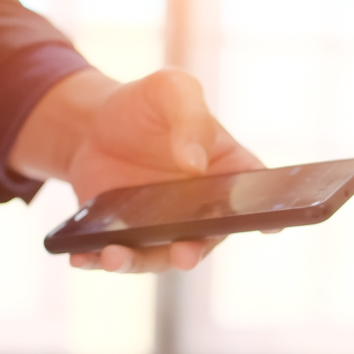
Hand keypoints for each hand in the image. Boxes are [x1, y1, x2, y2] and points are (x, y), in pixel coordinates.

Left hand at [9, 67, 263, 273]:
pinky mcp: (127, 240)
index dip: (270, 214)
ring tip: (114, 257)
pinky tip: (81, 257)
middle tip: (184, 254)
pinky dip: (99, 261)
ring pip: (158, 257)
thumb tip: (193, 163)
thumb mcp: (171, 91)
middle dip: (193, 251)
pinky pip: (117, 257)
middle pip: (205, 239)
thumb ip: (189, 117)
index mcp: (228, 176)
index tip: (272, 225)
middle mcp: (202, 213)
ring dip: (137, 262)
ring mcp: (164, 231)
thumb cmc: (146, 107)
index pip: (258, 198)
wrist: (93, 126)